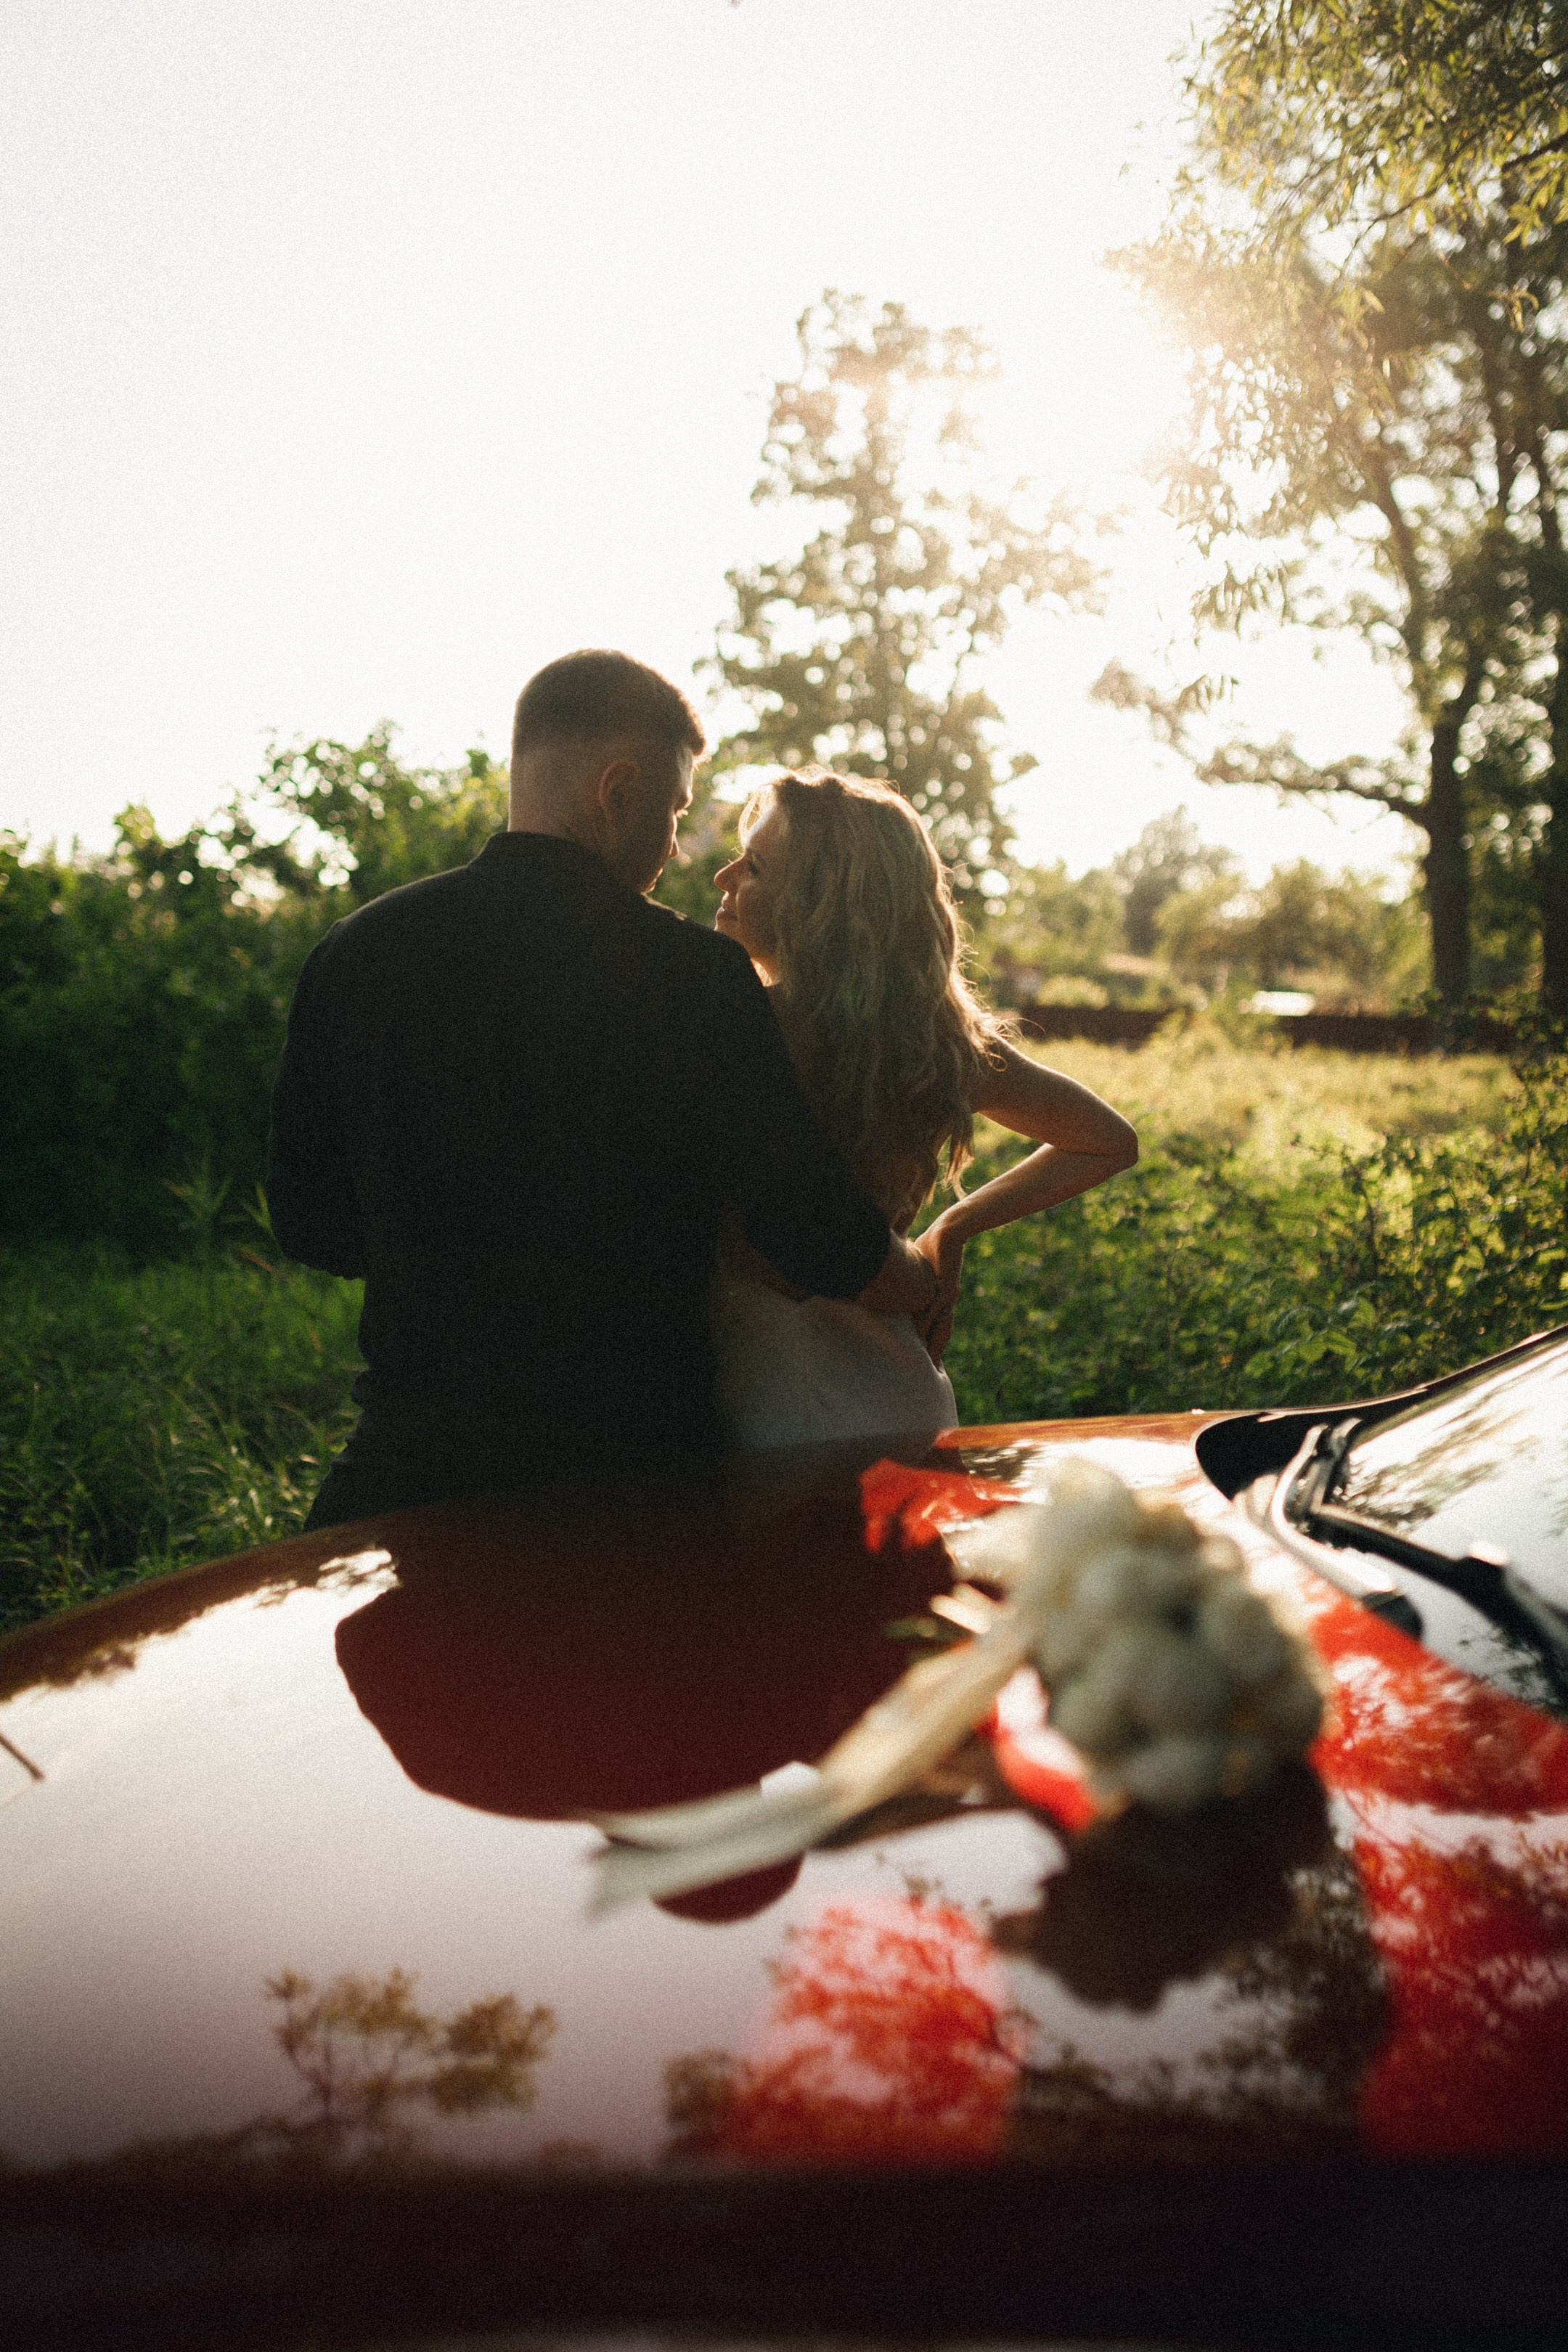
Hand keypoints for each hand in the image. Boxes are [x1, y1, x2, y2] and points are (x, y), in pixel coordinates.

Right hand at [914, 1220, 963, 1365]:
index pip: (933, 1324)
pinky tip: (921, 1338)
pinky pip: (935, 1311)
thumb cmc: (933, 1244)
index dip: (929, 1340)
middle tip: (932, 1371)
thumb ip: (908, 1271)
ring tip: (930, 1362)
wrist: (950, 1231)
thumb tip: (893, 1268)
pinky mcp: (946, 1289)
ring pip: (941, 1327)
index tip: (925, 1358)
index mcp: (937, 1297)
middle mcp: (944, 1301)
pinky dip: (929, 1325)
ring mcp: (946, 1296)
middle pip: (941, 1332)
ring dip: (935, 1344)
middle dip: (936, 1351)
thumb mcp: (917, 1263)